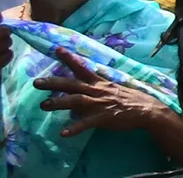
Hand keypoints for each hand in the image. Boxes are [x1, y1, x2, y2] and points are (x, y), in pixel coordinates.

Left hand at [36, 48, 170, 136]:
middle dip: (54, 83)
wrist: (146, 109)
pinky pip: (86, 123)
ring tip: (43, 106)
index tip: (56, 49)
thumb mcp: (112, 88)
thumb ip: (97, 88)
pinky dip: (74, 128)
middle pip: (72, 83)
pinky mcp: (103, 117)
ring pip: (76, 100)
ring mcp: (99, 103)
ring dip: (58, 103)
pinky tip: (62, 133)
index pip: (82, 67)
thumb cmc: (129, 98)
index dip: (69, 58)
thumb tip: (83, 90)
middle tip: (36, 82)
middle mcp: (97, 90)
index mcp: (99, 81)